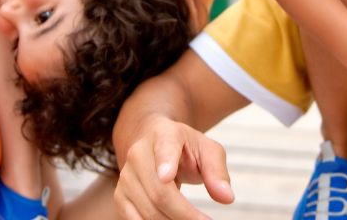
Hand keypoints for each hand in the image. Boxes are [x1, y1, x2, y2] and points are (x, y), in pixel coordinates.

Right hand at [114, 116, 232, 219]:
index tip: (167, 177)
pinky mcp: (120, 196)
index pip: (164, 147)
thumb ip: (217, 171)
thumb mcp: (207, 149)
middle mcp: (138, 153)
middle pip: (160, 192)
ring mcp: (126, 176)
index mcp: (163, 134)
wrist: (150, 141)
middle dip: (185, 215)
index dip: (165, 162)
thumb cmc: (184, 147)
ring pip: (147, 211)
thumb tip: (226, 198)